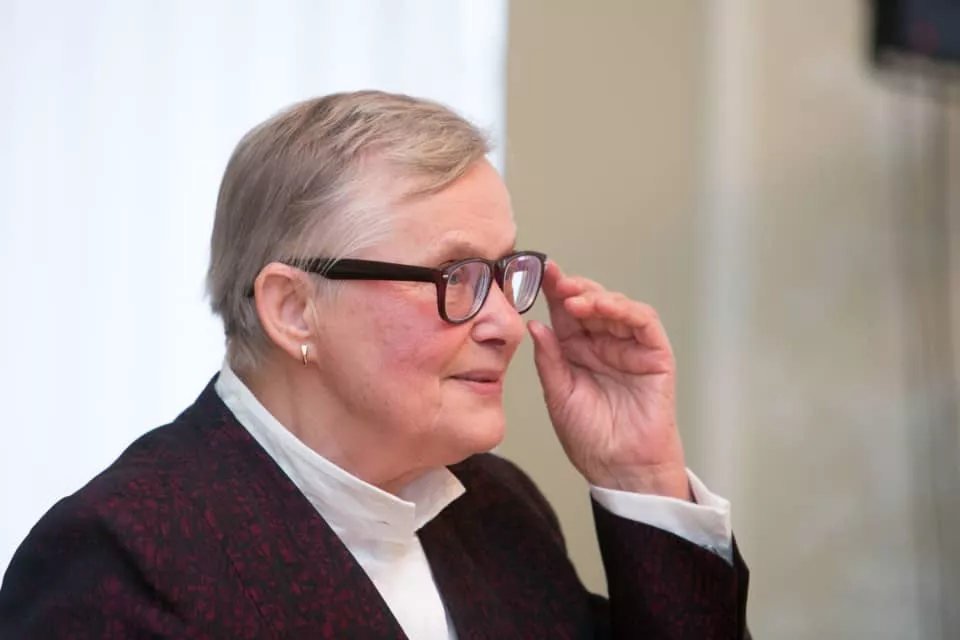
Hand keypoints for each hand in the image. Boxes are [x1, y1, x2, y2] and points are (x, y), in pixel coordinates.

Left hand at [528, 261, 690, 499]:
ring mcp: (630, 347)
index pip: (565, 312)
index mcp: (576, 351)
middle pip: (590, 302)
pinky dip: (626, 310)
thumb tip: (535, 325)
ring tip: (574, 300)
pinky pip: (644, 323)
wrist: (619, 470)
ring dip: (596, 297)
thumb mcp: (558, 395)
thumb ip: (549, 360)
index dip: (552, 290)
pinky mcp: (655, 355)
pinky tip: (605, 308)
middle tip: (554, 280)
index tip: (536, 272)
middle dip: (572, 288)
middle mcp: (603, 344)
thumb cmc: (590, 439)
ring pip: (617, 306)